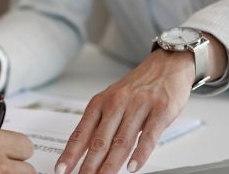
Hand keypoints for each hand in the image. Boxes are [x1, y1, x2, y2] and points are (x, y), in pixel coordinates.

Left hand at [56, 50, 193, 173]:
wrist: (166, 64)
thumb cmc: (138, 86)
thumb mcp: (113, 100)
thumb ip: (101, 124)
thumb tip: (84, 151)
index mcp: (100, 102)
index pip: (81, 133)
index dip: (70, 153)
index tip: (62, 169)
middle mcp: (116, 103)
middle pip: (99, 140)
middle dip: (89, 164)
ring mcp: (138, 106)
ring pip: (122, 140)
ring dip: (111, 163)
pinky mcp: (160, 110)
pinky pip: (148, 136)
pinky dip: (140, 154)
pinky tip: (132, 167)